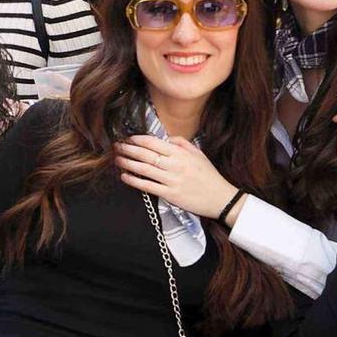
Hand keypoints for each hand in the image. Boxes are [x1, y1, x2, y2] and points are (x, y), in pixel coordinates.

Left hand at [114, 134, 236, 219]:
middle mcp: (174, 165)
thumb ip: (181, 143)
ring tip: (117, 159)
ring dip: (127, 163)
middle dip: (128, 149)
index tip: (128, 138)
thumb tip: (165, 138)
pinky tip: (124, 176)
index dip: (138, 139)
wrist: (220, 198)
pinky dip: (134, 181)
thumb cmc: (208, 175)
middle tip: (116, 146)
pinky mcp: (169, 195)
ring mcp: (171, 180)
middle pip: (146, 154)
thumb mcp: (198, 153)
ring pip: (144, 169)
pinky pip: (147, 186)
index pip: (154, 142)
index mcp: (180, 153)